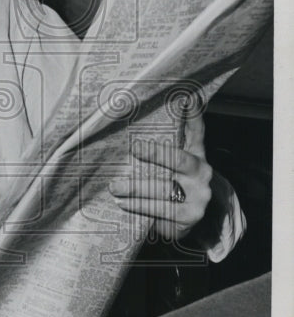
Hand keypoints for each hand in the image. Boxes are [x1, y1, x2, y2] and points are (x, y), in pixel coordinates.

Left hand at [108, 112, 212, 241]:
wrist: (192, 218)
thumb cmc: (176, 183)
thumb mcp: (175, 164)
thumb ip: (167, 143)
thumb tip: (144, 118)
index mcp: (197, 155)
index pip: (197, 132)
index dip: (194, 115)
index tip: (186, 98)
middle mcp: (201, 173)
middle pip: (178, 160)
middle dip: (155, 153)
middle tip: (134, 148)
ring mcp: (198, 195)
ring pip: (164, 188)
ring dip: (136, 187)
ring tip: (114, 186)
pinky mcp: (189, 215)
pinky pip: (161, 209)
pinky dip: (139, 206)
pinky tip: (123, 203)